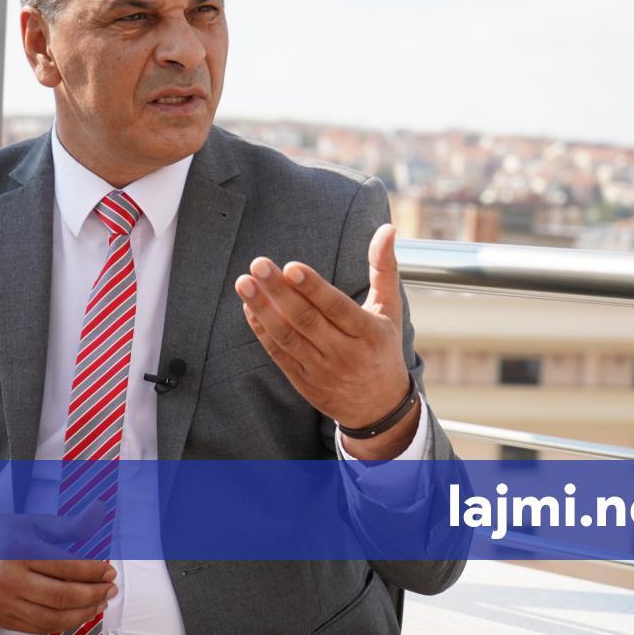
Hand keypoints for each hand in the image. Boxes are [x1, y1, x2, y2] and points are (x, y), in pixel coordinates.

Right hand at [0, 509, 116, 634]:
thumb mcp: (33, 523)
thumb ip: (68, 526)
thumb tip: (98, 514)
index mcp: (18, 550)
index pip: (65, 566)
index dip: (93, 571)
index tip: (108, 571)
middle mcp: (8, 579)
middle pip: (62, 595)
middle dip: (93, 594)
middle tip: (109, 588)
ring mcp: (3, 602)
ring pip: (52, 617)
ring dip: (82, 613)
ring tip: (98, 603)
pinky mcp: (1, 618)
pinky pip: (38, 627)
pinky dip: (62, 623)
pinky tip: (76, 613)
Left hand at [235, 223, 419, 458]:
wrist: (378, 407)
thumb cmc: (382, 346)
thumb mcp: (390, 308)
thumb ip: (384, 267)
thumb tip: (387, 228)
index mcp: (368, 333)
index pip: (337, 307)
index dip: (313, 288)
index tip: (291, 266)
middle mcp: (344, 353)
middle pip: (306, 319)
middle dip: (279, 291)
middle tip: (258, 264)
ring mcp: (321, 369)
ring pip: (288, 337)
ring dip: (263, 309)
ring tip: (244, 283)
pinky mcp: (303, 381)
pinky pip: (279, 354)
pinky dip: (262, 331)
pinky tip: (249, 308)